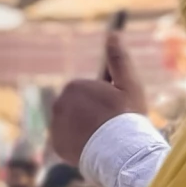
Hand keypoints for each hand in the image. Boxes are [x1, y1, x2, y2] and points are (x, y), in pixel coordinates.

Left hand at [48, 32, 149, 167]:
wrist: (121, 153)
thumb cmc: (128, 116)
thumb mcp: (129, 84)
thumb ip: (118, 59)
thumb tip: (113, 34)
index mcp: (74, 86)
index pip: (89, 91)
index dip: (106, 99)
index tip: (116, 110)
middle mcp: (59, 104)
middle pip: (79, 106)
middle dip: (92, 113)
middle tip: (111, 124)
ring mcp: (56, 125)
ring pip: (73, 123)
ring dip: (85, 128)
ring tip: (103, 137)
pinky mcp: (56, 145)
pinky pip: (67, 140)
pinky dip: (78, 142)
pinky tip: (93, 146)